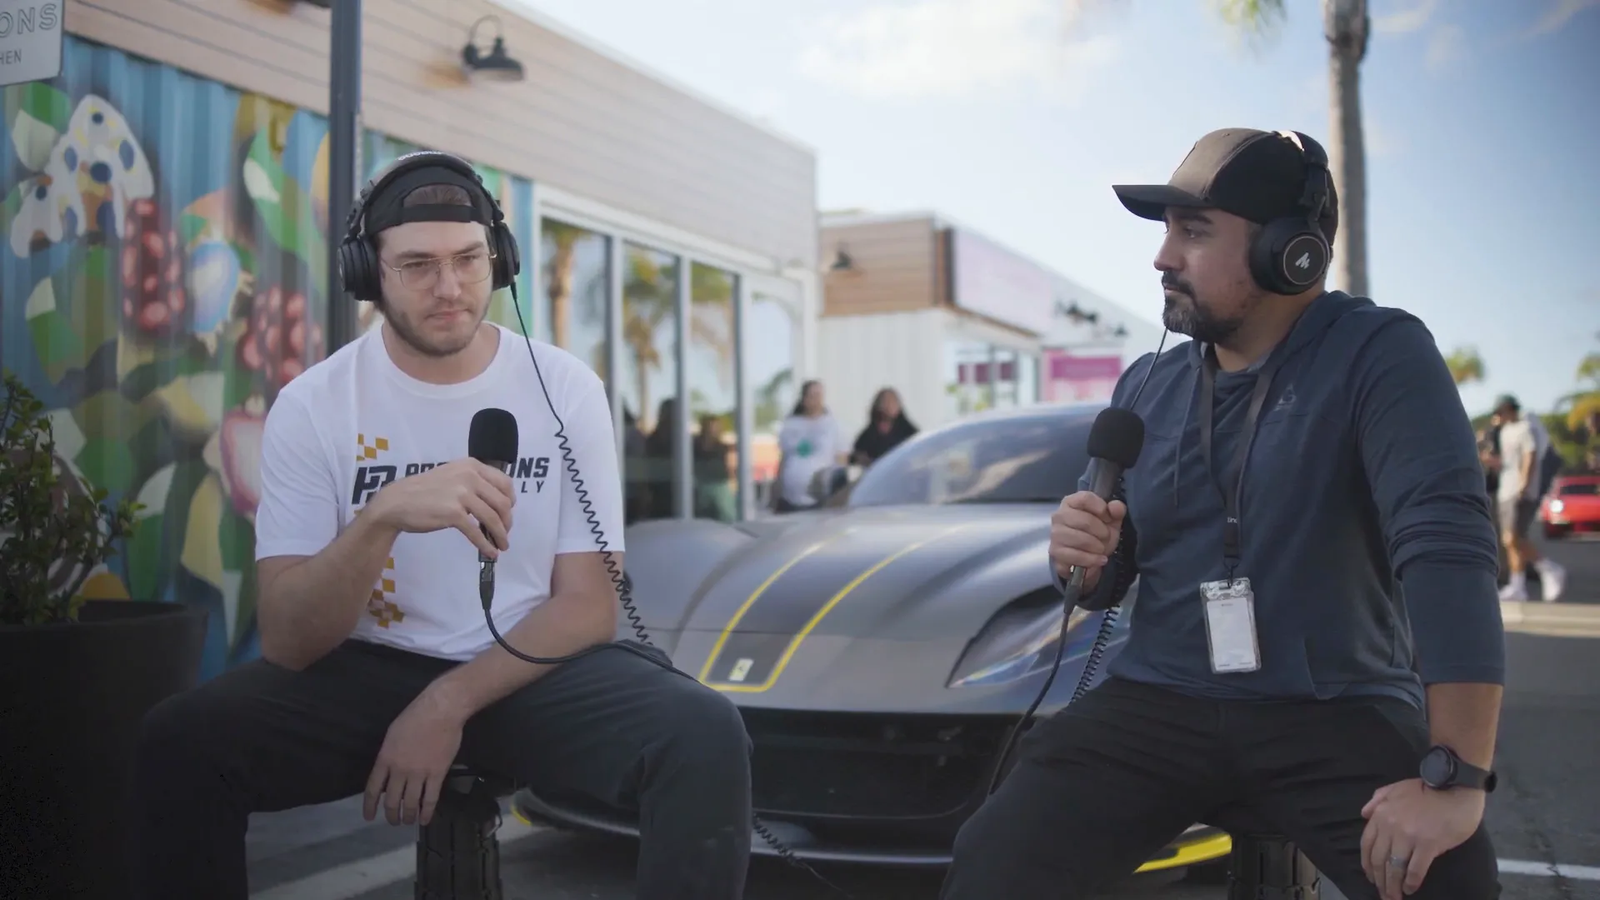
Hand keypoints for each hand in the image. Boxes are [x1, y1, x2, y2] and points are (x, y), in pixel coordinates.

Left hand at [363, 694, 465, 826]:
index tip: (369, 816)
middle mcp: (399, 771)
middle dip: (391, 814)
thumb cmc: (415, 716)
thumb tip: (388, 771)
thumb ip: (388, 755)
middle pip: (391, 799)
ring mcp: (419, 774)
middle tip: (393, 821)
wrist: (440, 711)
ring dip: (407, 816)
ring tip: (407, 822)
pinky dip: (427, 812)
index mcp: (385, 759)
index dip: (370, 805)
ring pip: (410, 803)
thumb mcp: (392, 734)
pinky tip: (424, 820)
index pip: (373, 788)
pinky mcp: (437, 774)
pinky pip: (431, 798)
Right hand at [367, 458, 513, 558]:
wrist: (396, 502)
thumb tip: (497, 502)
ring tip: (501, 546)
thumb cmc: (424, 490)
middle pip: (502, 503)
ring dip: (501, 535)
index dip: (511, 501)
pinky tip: (490, 552)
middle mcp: (470, 476)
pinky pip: (477, 532)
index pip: (505, 483)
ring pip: (493, 519)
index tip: (508, 513)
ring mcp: (461, 494)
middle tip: (505, 534)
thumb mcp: (452, 475)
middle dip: (507, 522)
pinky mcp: (453, 513)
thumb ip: (473, 482)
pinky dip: (486, 545)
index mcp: (472, 465)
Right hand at [1049, 491, 1126, 578]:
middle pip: (1085, 521)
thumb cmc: (1097, 533)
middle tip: (1106, 537)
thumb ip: (1116, 510)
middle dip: (1102, 532)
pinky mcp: (1056, 552)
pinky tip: (1099, 559)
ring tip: (1101, 549)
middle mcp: (1059, 515)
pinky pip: (1077, 556)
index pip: (1085, 498)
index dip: (1101, 509)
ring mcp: (1055, 534)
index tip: (1108, 518)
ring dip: (1097, 547)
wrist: (1088, 556)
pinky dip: (1092, 559)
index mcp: (1071, 502)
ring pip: (1081, 540)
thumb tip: (1116, 507)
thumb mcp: (1111, 520)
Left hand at [1359, 778, 1485, 898]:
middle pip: (1379, 860)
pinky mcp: (1428, 845)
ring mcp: (1409, 836)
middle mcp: (1390, 827)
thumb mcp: (1396, 787)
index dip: (1367, 864)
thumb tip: (1363, 814)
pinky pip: (1415, 869)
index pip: (1367, 845)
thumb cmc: (1428, 788)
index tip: (1371, 877)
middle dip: (1379, 881)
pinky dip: (1411, 882)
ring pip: (1394, 868)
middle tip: (1383, 894)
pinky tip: (1410, 889)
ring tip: (1394, 897)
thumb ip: (1377, 799)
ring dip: (1392, 886)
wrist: (1456, 787)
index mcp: (1381, 814)